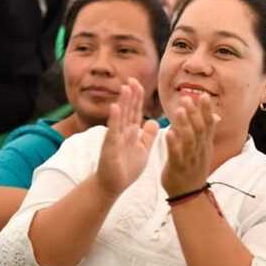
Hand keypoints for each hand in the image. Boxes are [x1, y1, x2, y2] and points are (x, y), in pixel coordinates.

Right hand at [94, 79, 159, 196]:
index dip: (137, 97)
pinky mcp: (110, 147)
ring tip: (125, 88)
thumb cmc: (126, 168)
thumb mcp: (143, 150)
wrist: (112, 186)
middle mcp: (122, 132)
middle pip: (127, 110)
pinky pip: (113, 131)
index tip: (138, 83)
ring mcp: (115, 138)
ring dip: (122, 102)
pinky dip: (114, 119)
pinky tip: (115, 107)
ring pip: (120, 117)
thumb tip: (154, 121)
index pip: (135, 111)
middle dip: (130, 95)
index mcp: (131, 132)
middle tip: (132, 79)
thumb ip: (148, 136)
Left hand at [161, 93, 218, 196]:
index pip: (208, 124)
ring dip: (185, 124)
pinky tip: (168, 133)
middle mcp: (199, 150)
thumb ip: (206, 132)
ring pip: (189, 140)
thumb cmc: (193, 168)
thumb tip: (215, 116)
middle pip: (199, 129)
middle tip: (187, 98)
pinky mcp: (178, 167)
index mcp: (204, 145)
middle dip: (194, 113)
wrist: (189, 195)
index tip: (203, 95)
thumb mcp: (203, 149)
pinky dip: (173, 143)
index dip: (206, 110)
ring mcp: (190, 159)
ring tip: (179, 110)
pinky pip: (176, 154)